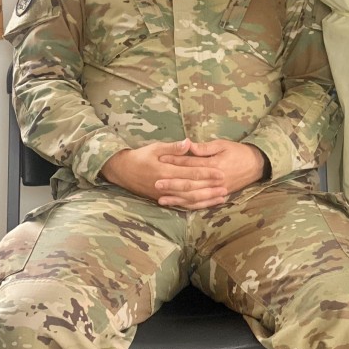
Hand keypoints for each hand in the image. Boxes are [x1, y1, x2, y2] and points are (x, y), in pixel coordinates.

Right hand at [100, 139, 228, 208]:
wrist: (122, 171)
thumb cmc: (140, 157)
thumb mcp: (155, 148)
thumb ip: (173, 148)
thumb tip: (188, 143)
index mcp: (164, 171)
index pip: (190, 173)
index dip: (206, 173)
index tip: (220, 173)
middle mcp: (165, 185)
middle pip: (192, 189)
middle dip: (210, 188)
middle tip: (226, 187)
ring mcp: (164, 195)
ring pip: (188, 200)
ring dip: (206, 199)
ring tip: (222, 197)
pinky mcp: (163, 200)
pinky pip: (182, 205)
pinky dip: (196, 205)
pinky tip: (207, 204)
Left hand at [158, 139, 264, 202]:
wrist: (256, 165)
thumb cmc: (238, 152)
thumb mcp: (222, 144)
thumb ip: (204, 147)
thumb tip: (187, 145)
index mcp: (214, 165)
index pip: (191, 164)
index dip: (176, 162)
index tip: (161, 160)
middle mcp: (214, 180)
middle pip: (190, 183)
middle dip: (172, 184)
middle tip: (156, 183)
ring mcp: (216, 190)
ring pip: (194, 197)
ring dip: (177, 198)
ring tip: (161, 199)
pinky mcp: (218, 196)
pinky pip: (202, 204)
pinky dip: (188, 206)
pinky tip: (177, 205)